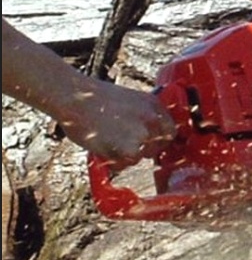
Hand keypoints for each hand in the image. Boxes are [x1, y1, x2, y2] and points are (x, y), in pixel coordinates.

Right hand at [59, 80, 176, 167]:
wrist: (73, 96)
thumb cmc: (92, 99)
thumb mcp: (128, 101)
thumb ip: (142, 117)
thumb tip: (147, 136)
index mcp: (154, 104)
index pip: (170, 131)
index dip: (158, 141)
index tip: (148, 145)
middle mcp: (153, 118)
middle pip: (157, 147)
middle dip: (141, 150)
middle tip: (122, 146)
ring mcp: (143, 133)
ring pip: (140, 156)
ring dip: (124, 155)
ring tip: (105, 141)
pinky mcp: (130, 148)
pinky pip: (125, 163)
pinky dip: (113, 161)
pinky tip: (102, 148)